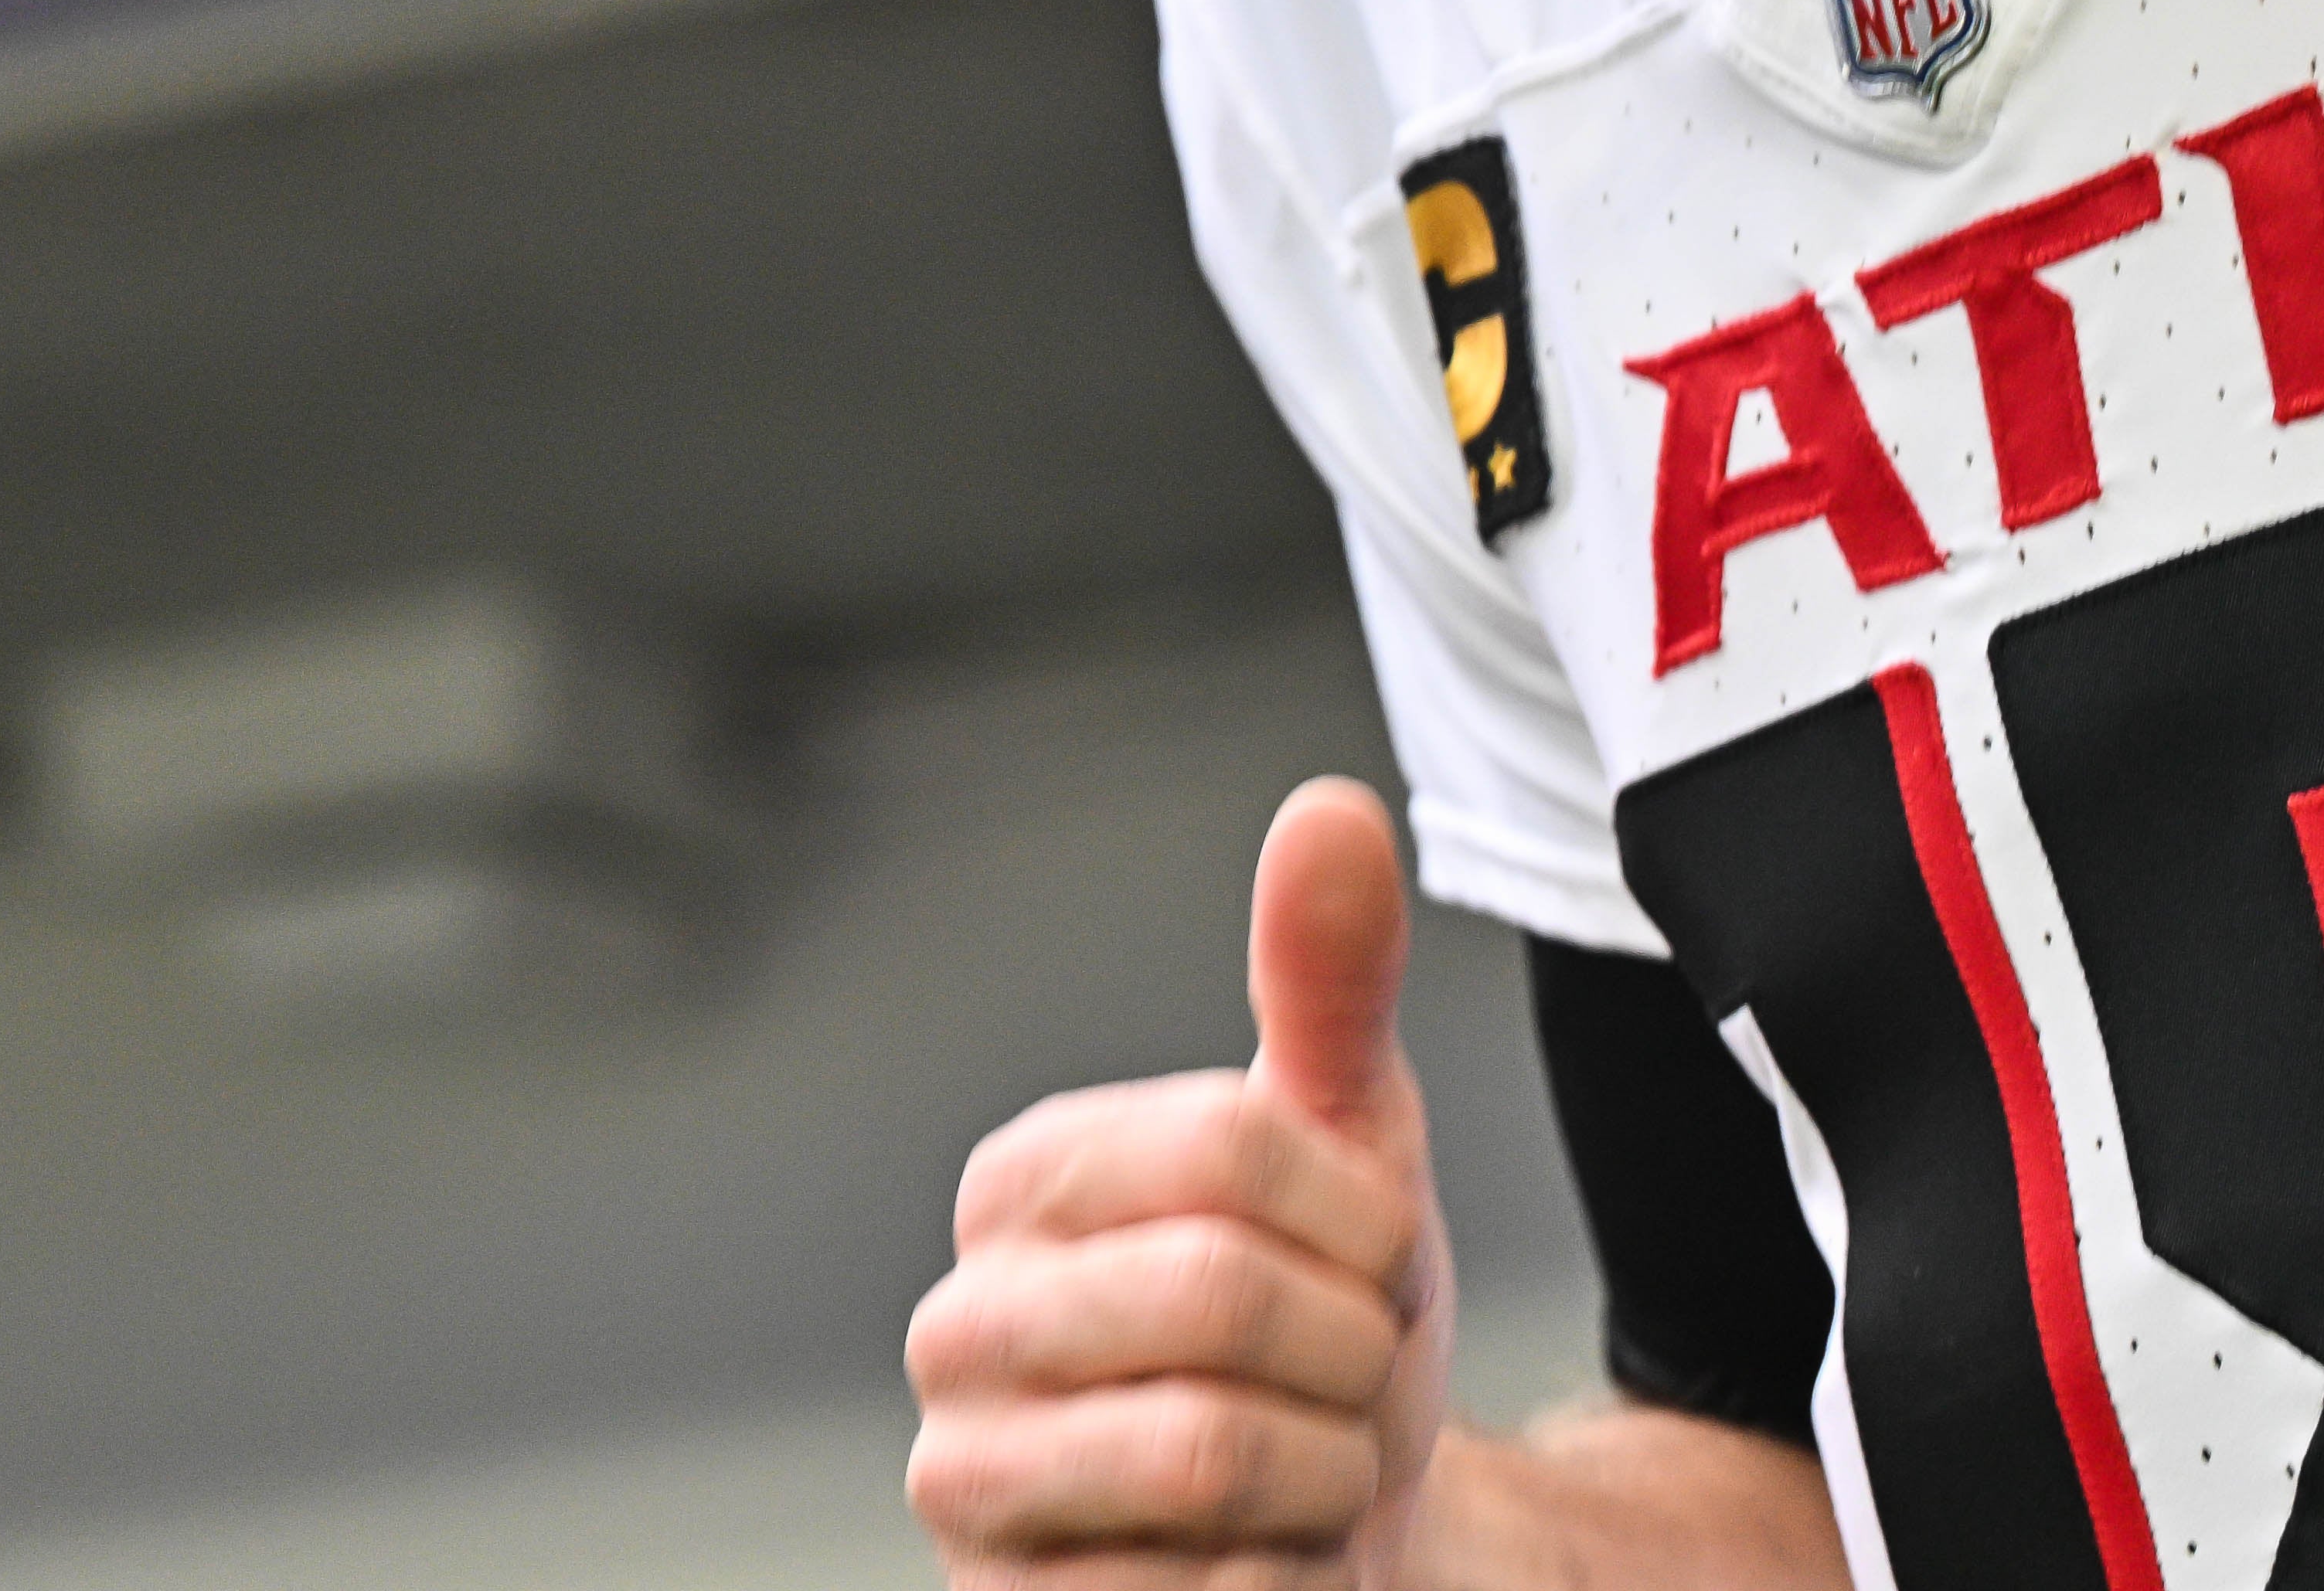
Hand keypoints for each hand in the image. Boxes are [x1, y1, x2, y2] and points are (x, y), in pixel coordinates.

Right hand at [908, 776, 1455, 1584]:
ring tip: (1306, 1457)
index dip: (1359, 1212)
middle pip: (1222, 1295)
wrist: (1342, 1533)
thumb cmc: (1325, 1325)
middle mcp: (960, 1326)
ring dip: (1324, 1466)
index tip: (1363, 1254)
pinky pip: (1201, 1587)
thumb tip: (1329, 809)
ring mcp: (967, 1483)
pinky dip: (1283, 1572)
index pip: (1232, 1140)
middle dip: (1349, 1348)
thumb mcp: (1354, 1143)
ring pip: (1210, 1451)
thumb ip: (1329, 979)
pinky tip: (1257, 1557)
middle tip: (1341, 1372)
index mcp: (1025, 1181)